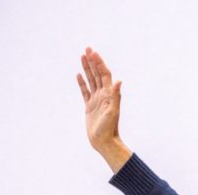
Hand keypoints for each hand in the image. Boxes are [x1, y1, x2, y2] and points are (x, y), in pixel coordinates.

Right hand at [76, 47, 130, 171]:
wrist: (104, 141)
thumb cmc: (109, 128)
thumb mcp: (113, 111)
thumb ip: (116, 96)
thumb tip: (119, 81)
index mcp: (109, 94)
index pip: (104, 74)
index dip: (99, 63)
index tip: (93, 52)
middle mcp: (103, 95)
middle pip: (97, 74)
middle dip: (93, 61)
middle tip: (87, 49)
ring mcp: (96, 100)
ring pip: (90, 80)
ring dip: (87, 69)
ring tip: (82, 56)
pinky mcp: (89, 106)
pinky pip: (85, 91)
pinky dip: (82, 82)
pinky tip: (78, 75)